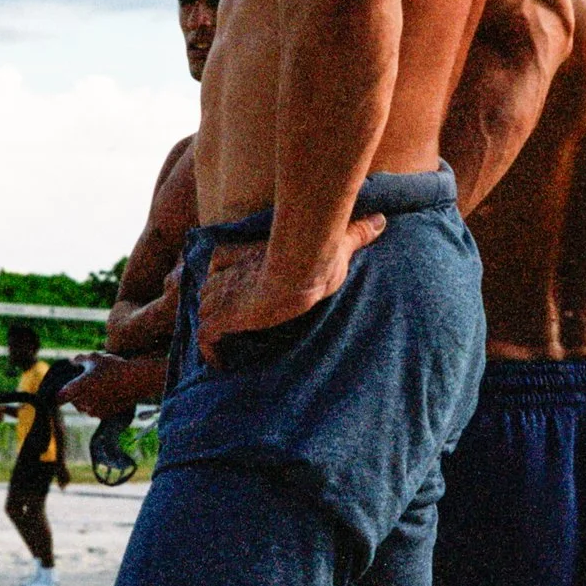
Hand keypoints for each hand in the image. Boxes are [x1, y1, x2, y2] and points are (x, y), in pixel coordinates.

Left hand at [61, 352, 157, 422]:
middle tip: (86, 383)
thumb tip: (71, 362)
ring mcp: (94, 410)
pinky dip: (97, 405)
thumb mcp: (94, 357)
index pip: (59, 397)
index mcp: (78, 387)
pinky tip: (106, 394)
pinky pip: (94, 411)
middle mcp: (84, 402)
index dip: (58, 393)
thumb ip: (79, 360)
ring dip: (86, 400)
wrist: (136, 381)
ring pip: (83, 407)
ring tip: (98, 387)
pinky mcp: (104, 415)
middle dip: (76, 394)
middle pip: (72, 401)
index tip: (61, 390)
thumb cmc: (114, 367)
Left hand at [196, 216, 384, 368]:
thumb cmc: (317, 257)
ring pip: (204, 310)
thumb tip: (381, 220)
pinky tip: (219, 364)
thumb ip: (356, 233)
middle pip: (209, 288)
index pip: (220, 259)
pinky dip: (210, 351)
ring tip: (226, 342)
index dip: (223, 273)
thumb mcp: (339, 244)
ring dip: (212, 324)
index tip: (230, 286)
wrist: (300, 273)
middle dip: (215, 303)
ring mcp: (224, 296)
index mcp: (250, 254)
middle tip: (229, 320)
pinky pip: (205, 337)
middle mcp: (231, 273)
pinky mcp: (223, 318)